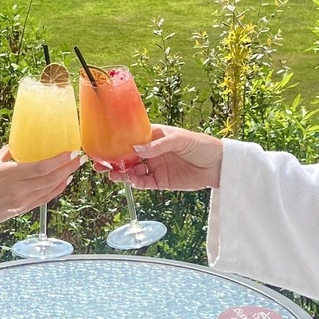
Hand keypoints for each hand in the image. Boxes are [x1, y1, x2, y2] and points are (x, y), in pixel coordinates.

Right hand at [0, 147, 81, 263]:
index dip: (59, 161)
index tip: (71, 152)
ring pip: (49, 190)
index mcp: (9, 175)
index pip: (41, 168)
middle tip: (79, 158)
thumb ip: (7, 152)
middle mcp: (18, 190)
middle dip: (67, 168)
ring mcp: (21, 202)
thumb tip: (20, 142)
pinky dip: (55, 191)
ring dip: (64, 179)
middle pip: (50, 179)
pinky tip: (62, 183)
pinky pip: (43, 200)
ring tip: (73, 168)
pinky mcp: (21, 210)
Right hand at [94, 125, 223, 190]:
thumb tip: (136, 148)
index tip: (105, 144)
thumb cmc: (201, 145)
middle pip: (128, 156)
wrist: (218, 165)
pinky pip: (144, 183)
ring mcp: (156, 166)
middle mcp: (152, 151)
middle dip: (114, 159)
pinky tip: (130, 181)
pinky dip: (135, 183)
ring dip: (122, 172)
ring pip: (133, 170)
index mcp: (155, 136)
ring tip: (112, 174)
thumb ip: (158, 144)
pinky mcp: (161, 181)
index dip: (118, 141)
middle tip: (100, 164)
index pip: (132, 137)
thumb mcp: (180, 139)